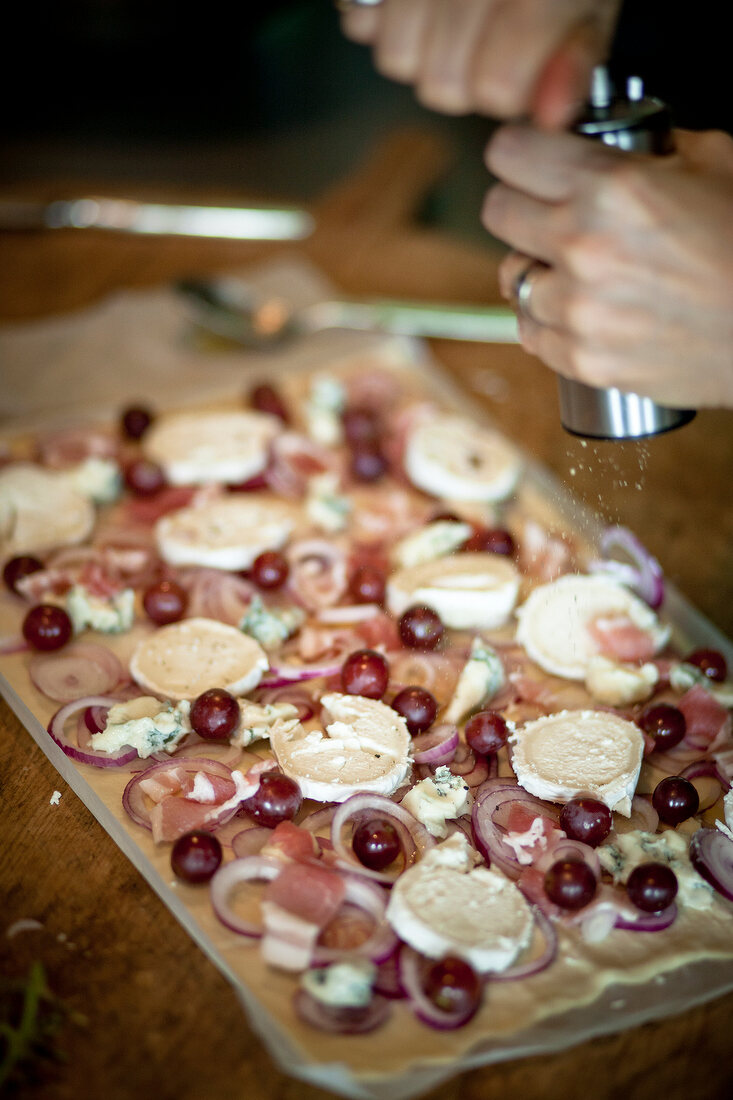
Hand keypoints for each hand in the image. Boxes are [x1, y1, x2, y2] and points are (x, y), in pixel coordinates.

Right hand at [339, 0, 620, 127]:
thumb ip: (577, 53)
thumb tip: (551, 110)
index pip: (497, 88)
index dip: (510, 91)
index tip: (521, 70)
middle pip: (441, 85)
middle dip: (465, 78)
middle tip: (487, 41)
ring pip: (396, 58)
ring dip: (423, 52)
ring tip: (452, 18)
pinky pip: (358, 19)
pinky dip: (380, 19)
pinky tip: (416, 3)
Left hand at [482, 127, 732, 408]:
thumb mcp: (715, 164)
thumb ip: (652, 146)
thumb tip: (611, 140)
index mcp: (612, 188)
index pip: (510, 152)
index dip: (521, 153)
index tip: (529, 161)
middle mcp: (583, 246)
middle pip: (497, 212)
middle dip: (522, 207)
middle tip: (551, 214)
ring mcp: (578, 309)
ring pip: (510, 276)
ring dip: (536, 270)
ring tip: (575, 271)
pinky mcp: (581, 360)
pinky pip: (529, 331)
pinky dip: (548, 321)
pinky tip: (582, 311)